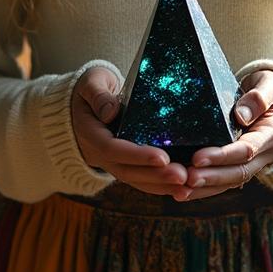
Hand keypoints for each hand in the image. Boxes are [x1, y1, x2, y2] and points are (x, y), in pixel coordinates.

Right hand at [71, 65, 189, 195]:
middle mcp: (100, 154)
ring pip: (136, 180)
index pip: (112, 149)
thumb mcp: (90, 83)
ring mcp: (112, 162)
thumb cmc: (91, 89)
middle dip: (155, 176)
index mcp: (91, 134)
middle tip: (182, 175)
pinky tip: (183, 188)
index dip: (137, 156)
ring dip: (162, 185)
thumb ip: (98, 95)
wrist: (85, 103)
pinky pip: (141, 179)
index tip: (163, 158)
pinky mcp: (124, 164)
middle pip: (127, 171)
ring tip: (187, 186)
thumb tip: (111, 112)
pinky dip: (161, 186)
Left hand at [170, 68, 272, 201]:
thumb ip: (260, 97)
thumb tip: (241, 116)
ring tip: (180, 191)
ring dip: (206, 189)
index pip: (247, 149)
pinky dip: (205, 189)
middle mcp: (266, 153)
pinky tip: (183, 191)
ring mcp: (255, 162)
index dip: (222, 156)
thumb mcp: (270, 84)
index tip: (198, 158)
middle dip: (212, 177)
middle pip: (238, 171)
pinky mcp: (241, 164)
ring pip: (231, 181)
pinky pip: (225, 181)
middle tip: (187, 179)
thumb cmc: (270, 87)